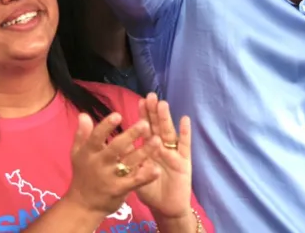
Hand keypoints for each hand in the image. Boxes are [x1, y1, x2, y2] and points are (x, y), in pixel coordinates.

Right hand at [65, 113, 159, 218]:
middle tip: (145, 123)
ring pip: (128, 163)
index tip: (118, 115)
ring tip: (157, 140)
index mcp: (88, 153)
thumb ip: (82, 134)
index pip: (96, 137)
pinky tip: (156, 169)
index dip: (106, 126)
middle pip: (115, 148)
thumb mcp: (78, 153)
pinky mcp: (120, 190)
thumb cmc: (83, 174)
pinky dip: (146, 176)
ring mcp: (110, 178)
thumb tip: (83, 114)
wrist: (83, 205)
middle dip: (130, 136)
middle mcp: (99, 164)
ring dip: (143, 152)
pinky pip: (134, 182)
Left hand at [135, 93, 192, 219]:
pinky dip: (185, 133)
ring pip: (169, 133)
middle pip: (157, 126)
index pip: (145, 129)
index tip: (140, 101)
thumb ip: (129, 160)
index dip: (143, 115)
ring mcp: (173, 153)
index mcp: (149, 149)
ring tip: (162, 104)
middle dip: (154, 112)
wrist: (166, 207)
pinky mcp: (184, 161)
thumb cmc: (150, 190)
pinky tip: (184, 120)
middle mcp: (161, 147)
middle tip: (151, 96)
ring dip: (166, 119)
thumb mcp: (136, 175)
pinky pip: (185, 146)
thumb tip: (119, 143)